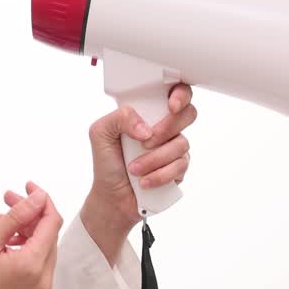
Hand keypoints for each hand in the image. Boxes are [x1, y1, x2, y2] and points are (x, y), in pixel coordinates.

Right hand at [0, 182, 61, 288]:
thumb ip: (16, 217)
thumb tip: (38, 198)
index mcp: (33, 264)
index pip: (51, 222)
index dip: (42, 201)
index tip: (27, 187)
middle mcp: (44, 277)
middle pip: (48, 234)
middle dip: (31, 213)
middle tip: (8, 198)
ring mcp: (42, 287)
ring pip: (43, 246)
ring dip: (27, 228)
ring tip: (3, 218)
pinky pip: (38, 261)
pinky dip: (26, 245)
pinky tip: (6, 239)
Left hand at [84, 84, 196, 234]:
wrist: (112, 196)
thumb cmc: (107, 162)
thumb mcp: (100, 133)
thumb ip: (119, 118)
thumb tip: (146, 129)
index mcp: (148, 112)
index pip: (175, 92)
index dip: (180, 94)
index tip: (171, 106)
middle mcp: (165, 127)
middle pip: (188, 114)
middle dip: (166, 129)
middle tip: (145, 142)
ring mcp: (174, 147)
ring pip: (181, 144)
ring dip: (154, 159)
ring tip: (134, 169)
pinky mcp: (179, 168)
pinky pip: (181, 166)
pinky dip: (159, 175)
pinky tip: (144, 181)